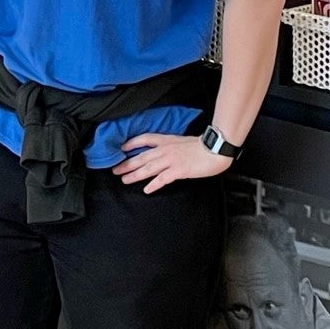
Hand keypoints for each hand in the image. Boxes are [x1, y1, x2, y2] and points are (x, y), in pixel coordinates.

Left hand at [112, 132, 233, 192]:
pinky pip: (163, 178)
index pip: (144, 139)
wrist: (214, 149)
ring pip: (148, 168)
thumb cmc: (201, 146)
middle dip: (127, 164)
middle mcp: (165, 149)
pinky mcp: (178, 170)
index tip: (121, 149)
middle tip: (115, 170)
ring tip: (125, 180)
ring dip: (135, 174)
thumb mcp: (180, 141)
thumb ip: (169, 145)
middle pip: (142, 157)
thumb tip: (160, 151)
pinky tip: (147, 189)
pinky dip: (154, 184)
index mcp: (166, 140)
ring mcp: (171, 160)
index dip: (131, 144)